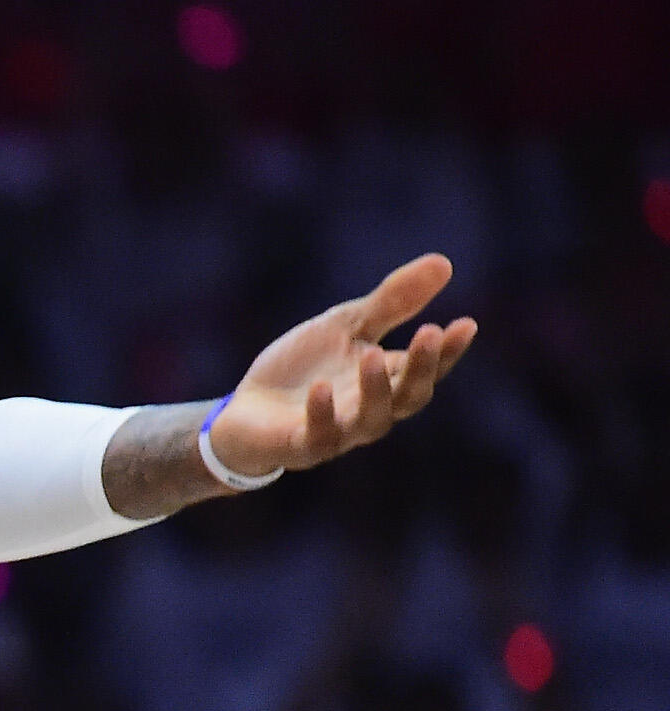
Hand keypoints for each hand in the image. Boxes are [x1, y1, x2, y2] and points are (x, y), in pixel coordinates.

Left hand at [211, 255, 476, 480]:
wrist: (245, 411)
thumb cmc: (303, 369)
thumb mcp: (346, 326)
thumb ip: (391, 302)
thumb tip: (444, 263)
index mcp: (387, 381)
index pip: (428, 369)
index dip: (447, 351)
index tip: (466, 324)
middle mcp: (371, 411)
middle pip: (410, 397)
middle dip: (422, 367)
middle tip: (430, 333)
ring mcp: (339, 432)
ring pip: (371, 421)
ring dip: (375, 389)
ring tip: (371, 355)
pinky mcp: (301, 447)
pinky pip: (319, 436)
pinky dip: (322, 413)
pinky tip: (321, 388)